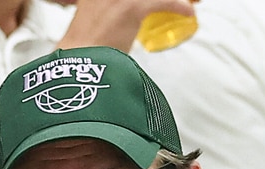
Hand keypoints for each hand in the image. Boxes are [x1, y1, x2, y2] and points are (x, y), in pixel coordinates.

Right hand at [60, 0, 197, 50]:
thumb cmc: (81, 54)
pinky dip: (178, 7)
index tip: (148, 3)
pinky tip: (188, 13)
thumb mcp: (90, 26)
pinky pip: (162, 2)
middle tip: (169, 3)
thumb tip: (116, 28)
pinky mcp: (131, 8)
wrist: (75, 67)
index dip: (144, 0)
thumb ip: (104, 18)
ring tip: (189, 2)